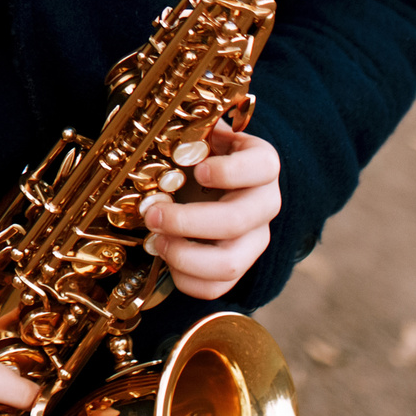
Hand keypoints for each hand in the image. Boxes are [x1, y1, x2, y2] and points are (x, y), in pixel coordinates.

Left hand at [138, 122, 280, 299]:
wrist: (203, 181)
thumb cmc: (196, 154)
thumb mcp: (197, 134)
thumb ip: (188, 130)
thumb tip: (158, 127)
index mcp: (260, 164)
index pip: (263, 167)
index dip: (231, 171)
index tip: (197, 169)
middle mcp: (264, 203)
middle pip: (238, 221)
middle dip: (187, 221)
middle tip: (151, 213)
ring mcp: (255, 239)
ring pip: (230, 263)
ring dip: (184, 255)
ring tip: (155, 241)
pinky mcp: (238, 267)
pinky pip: (217, 288)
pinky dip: (186, 279)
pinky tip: (165, 259)